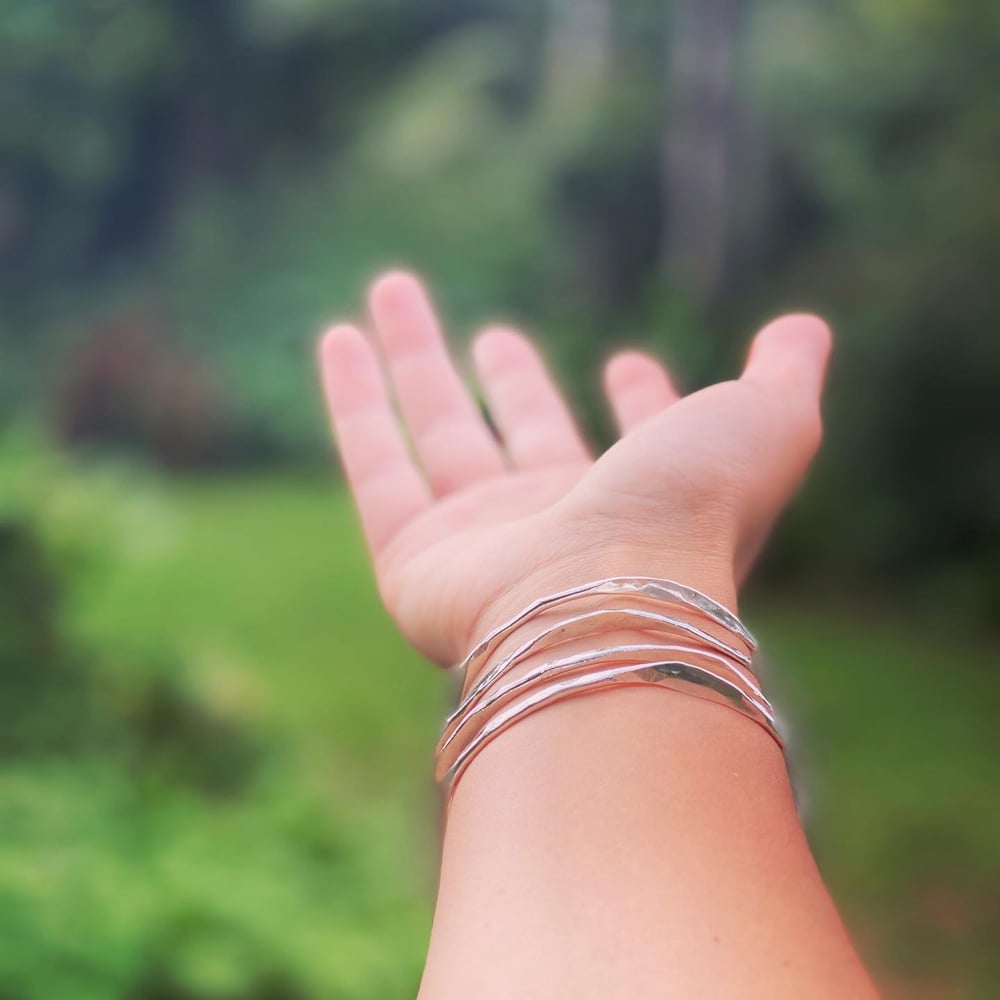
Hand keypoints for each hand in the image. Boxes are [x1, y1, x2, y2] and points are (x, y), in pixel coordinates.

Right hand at [318, 271, 829, 674]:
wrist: (607, 604)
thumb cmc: (693, 515)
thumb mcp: (763, 425)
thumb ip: (784, 375)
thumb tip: (805, 327)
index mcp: (643, 500)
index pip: (635, 443)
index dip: (640, 404)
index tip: (633, 366)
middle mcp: (559, 524)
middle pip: (520, 431)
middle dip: (508, 378)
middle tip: (495, 334)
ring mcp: (481, 542)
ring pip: (436, 431)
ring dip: (414, 360)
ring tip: (392, 289)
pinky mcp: (412, 559)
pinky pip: (375, 464)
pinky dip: (354, 400)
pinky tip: (340, 337)